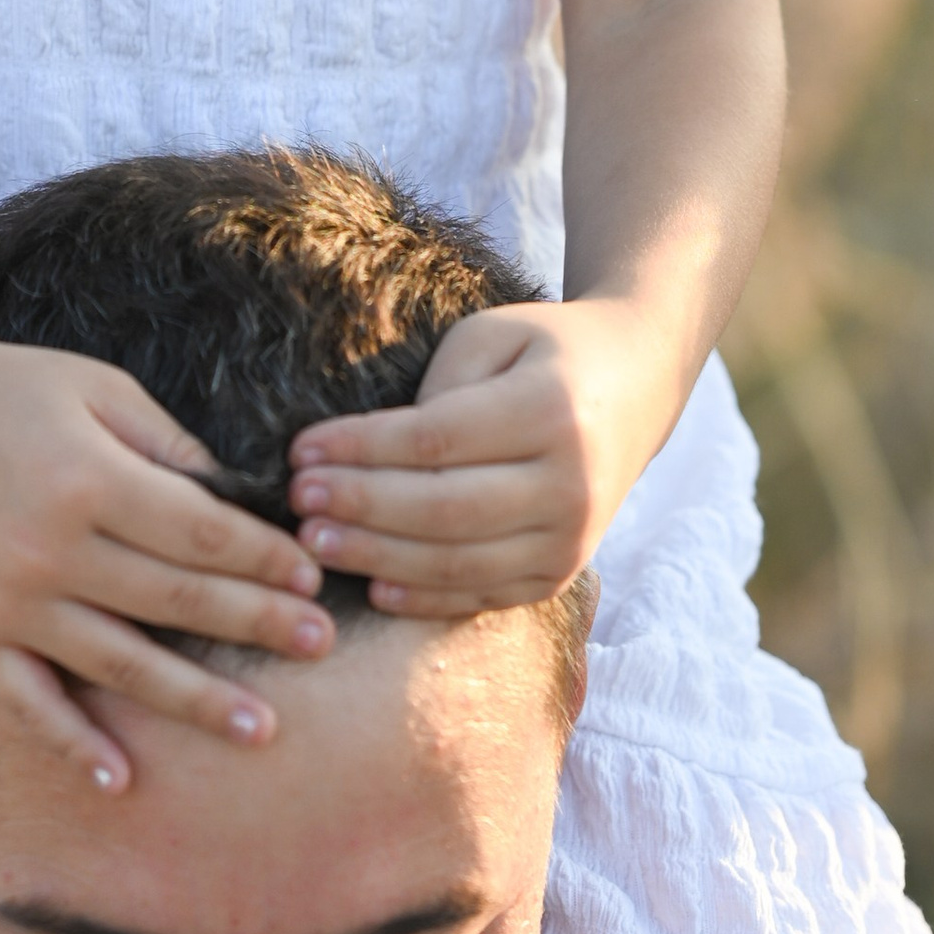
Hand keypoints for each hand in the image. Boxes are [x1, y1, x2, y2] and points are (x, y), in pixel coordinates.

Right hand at [0, 319, 331, 788]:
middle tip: (321, 644)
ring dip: (195, 701)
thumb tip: (241, 502)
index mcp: (88, 480)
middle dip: (256, 624)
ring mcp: (7, 604)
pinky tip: (121, 780)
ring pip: (119, 666)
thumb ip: (170, 447)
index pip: (200, 532)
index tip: (312, 574)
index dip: (263, 557)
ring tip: (263, 729)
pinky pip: (28, 704)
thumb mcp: (98, 389)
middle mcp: (50, 551)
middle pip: (174, 602)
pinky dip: (72, 746)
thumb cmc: (6, 388)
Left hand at [284, 296, 675, 618]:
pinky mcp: (560, 574)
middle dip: (360, 508)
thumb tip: (372, 453)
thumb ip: (439, 388)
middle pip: (443, 510)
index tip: (301, 449)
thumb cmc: (544, 352)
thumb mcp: (493, 336)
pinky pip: (482, 595)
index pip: (436, 440)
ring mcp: (571, 538)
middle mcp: (569, 483)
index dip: (362, 450)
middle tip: (297, 501)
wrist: (636, 387)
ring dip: (377, 557)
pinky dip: (424, 597)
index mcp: (550, 410)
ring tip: (315, 542)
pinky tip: (372, 586)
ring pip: (458, 562)